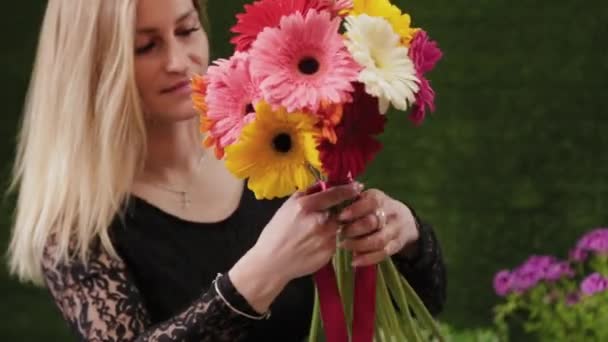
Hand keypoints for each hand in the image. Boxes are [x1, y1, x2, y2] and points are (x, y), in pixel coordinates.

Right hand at [229, 182, 362, 312]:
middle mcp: (319, 221)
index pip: (335, 194)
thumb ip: (307, 193)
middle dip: (340, 211)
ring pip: (339, 226)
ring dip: (333, 226)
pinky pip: (335, 241)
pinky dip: (328, 239)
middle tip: (329, 214)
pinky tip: (314, 244)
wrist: (272, 263)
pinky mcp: (329, 252)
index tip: (358, 187)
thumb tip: (325, 184)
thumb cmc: (276, 232)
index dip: (349, 189)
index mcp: (306, 206)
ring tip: (315, 232)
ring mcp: (326, 238)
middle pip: (341, 210)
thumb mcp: (287, 206)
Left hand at [338, 189, 419, 266]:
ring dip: (359, 245)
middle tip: (339, 233)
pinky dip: (368, 259)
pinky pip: (383, 254)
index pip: (370, 202)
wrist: (405, 220)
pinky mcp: (396, 245)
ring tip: (343, 246)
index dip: (355, 210)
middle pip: (373, 223)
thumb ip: (353, 201)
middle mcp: (391, 214)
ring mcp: (395, 230)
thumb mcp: (367, 198)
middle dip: (354, 230)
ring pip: (378, 240)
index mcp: (380, 199)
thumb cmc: (376, 208)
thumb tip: (333, 206)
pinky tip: (354, 261)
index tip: (340, 217)